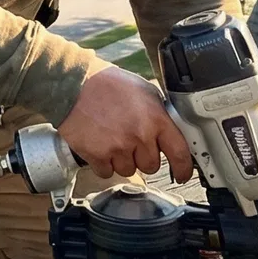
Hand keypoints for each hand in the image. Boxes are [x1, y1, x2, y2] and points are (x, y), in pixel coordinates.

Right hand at [57, 65, 192, 180]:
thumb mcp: (144, 91)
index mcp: (155, 119)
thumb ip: (159, 114)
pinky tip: (100, 145)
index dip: (183, 168)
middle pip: (151, 166)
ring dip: (122, 160)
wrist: (74, 83)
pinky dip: (103, 163)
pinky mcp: (97, 155)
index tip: (182, 174)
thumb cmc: (107, 84)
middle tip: (131, 140)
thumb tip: (170, 131)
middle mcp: (139, 136)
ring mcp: (117, 148)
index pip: (179, 153)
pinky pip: (107, 172)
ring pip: (128, 170)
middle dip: (143, 156)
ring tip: (112, 138)